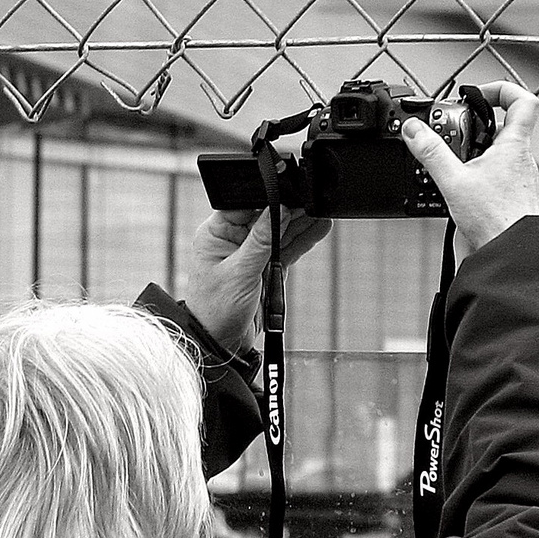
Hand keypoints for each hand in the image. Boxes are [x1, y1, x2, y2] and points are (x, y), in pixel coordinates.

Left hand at [184, 207, 331, 353]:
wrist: (221, 344)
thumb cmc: (216, 311)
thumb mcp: (239, 272)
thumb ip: (260, 240)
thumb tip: (278, 209)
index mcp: (216, 233)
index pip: (244, 205)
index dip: (267, 198)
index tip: (290, 193)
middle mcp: (232, 240)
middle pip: (266, 216)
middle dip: (290, 209)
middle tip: (314, 200)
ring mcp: (250, 254)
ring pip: (279, 232)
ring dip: (300, 223)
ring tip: (322, 211)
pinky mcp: (264, 269)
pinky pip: (286, 249)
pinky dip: (302, 241)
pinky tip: (318, 228)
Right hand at [401, 82, 538, 252]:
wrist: (511, 252)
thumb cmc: (497, 220)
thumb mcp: (454, 181)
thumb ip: (431, 152)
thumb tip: (414, 130)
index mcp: (514, 145)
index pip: (523, 101)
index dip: (502, 90)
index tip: (478, 95)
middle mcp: (521, 159)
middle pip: (503, 127)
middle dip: (475, 128)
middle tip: (453, 134)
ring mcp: (518, 178)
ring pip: (498, 153)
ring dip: (474, 154)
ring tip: (453, 165)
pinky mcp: (511, 196)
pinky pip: (495, 175)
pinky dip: (477, 175)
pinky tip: (460, 189)